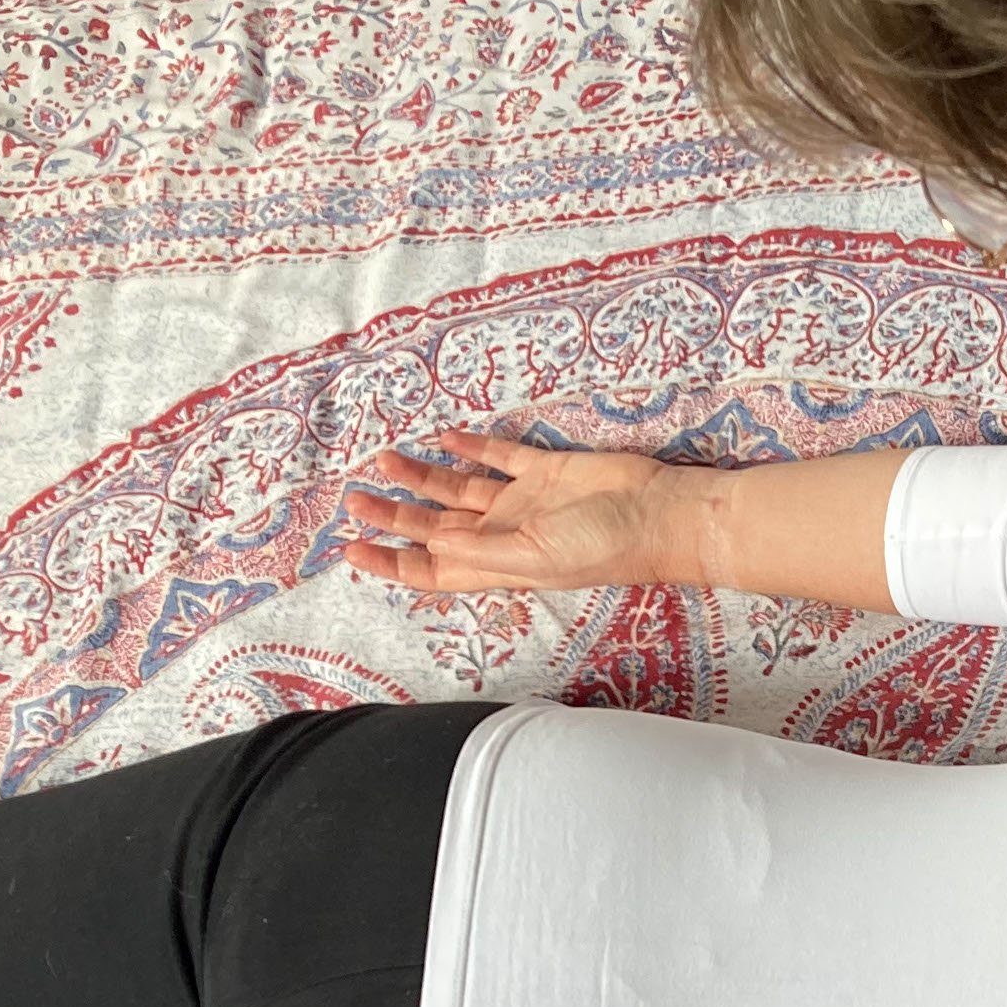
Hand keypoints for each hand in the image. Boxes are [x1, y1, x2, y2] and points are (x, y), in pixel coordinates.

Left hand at [339, 431, 674, 596]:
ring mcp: (522, 501)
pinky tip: (445, 437)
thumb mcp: (533, 556)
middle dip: (392, 516)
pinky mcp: (543, 470)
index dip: (389, 561)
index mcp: (496, 563)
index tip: (351, 549)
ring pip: (457, 490)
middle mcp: (502, 534)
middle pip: (433, 527)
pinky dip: (471, 446)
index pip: (430, 568)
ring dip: (420, 478)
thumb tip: (431, 546)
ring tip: (385, 458)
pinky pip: (498, 457)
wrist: (655, 513)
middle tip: (354, 498)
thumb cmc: (601, 545)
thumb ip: (480, 550)